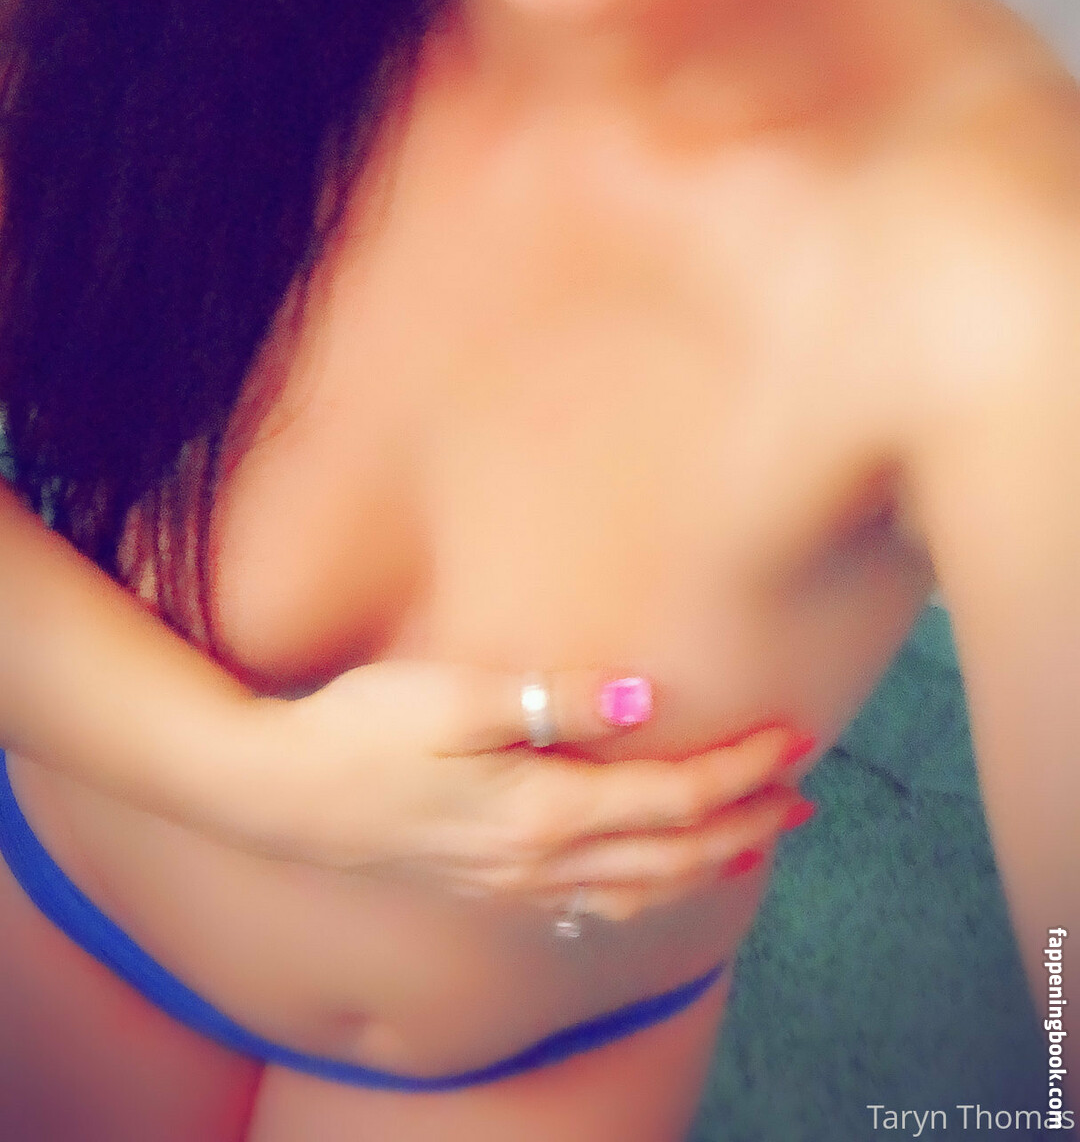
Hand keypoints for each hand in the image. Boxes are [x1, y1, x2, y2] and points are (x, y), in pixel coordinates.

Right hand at [230, 660, 814, 921]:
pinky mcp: (487, 885)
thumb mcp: (458, 698)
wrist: (279, 794)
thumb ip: (553, 702)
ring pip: (637, 891)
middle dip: (746, 824)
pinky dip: (646, 892)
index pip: (669, 798)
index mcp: (542, 811)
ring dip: (706, 865)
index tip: (792, 738)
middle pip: (670, 855)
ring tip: (755, 840)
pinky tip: (651, 878)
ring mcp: (511, 884)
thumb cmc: (364, 730)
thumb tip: (642, 699)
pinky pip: (593, 903)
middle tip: (804, 796)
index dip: (738, 770)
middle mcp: (538, 862)